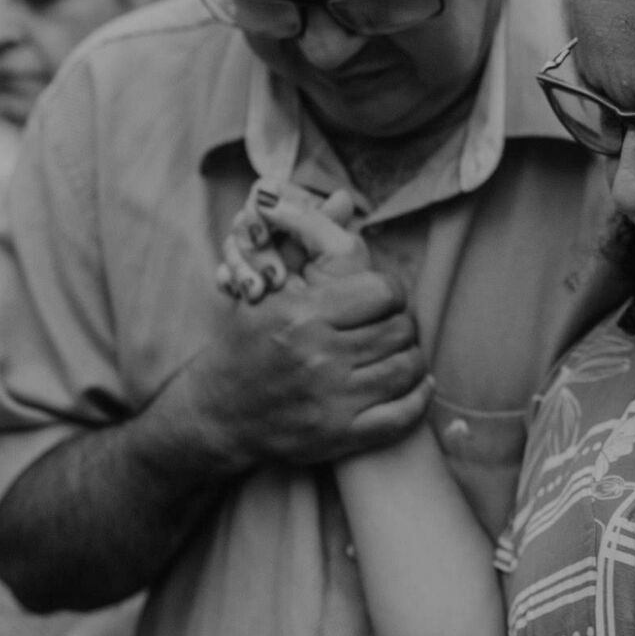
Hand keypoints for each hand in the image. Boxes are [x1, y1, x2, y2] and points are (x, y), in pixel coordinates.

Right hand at [186, 191, 428, 467]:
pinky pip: (403, 415)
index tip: (380, 297)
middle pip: (400, 328)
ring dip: (411, 357)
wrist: (217, 412)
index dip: (390, 290)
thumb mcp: (269, 286)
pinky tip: (413, 383)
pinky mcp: (340, 437)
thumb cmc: (247, 343)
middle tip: (390, 325)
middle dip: (402, 322)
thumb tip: (345, 198)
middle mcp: (318, 357)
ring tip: (396, 352)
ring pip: (408, 367)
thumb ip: (311, 241)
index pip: (383, 290)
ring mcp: (332, 400)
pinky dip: (418, 398)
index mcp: (302, 314)